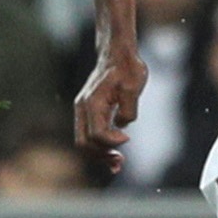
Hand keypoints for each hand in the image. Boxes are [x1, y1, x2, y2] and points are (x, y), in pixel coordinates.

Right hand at [75, 47, 147, 170]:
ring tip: (116, 164)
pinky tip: (112, 153)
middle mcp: (83, 108)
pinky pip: (87, 135)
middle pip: (84, 143)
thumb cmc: (127, 67)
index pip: (97, 134)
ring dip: (98, 154)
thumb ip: (128, 109)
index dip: (112, 142)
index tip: (128, 138)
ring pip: (83, 142)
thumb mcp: (134, 87)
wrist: (117, 53)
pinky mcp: (87, 111)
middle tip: (120, 164)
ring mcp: (82, 110)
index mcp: (93, 102)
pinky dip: (97, 146)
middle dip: (102, 156)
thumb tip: (121, 126)